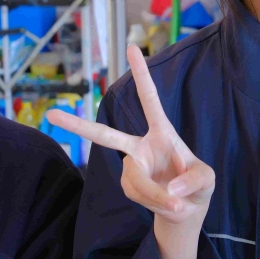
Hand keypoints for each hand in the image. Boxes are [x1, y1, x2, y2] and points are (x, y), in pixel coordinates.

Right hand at [47, 45, 214, 258]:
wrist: (187, 212)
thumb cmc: (198, 187)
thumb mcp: (207, 181)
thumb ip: (193, 180)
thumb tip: (171, 190)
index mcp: (162, 132)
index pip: (149, 99)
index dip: (141, 75)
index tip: (132, 47)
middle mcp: (140, 146)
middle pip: (104, 136)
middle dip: (77, 126)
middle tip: (52, 114)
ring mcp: (131, 167)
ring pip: (135, 180)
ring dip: (157, 195)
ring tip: (177, 205)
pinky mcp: (128, 186)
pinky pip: (137, 194)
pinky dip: (155, 203)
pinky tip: (168, 205)